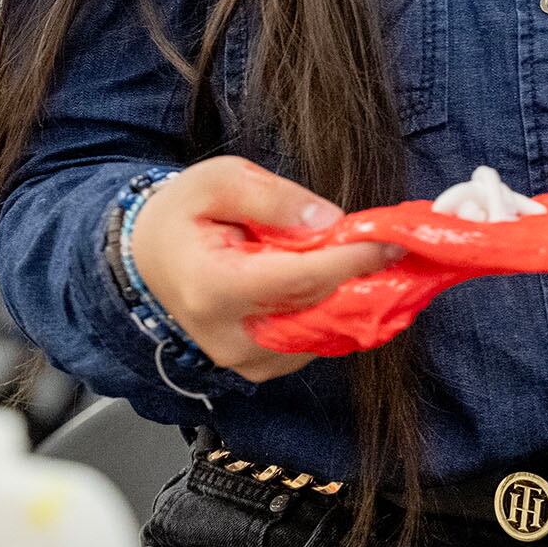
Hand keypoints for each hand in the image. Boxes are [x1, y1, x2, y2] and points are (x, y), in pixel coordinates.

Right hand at [130, 157, 400, 382]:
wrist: (150, 257)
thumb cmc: (185, 213)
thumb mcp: (222, 179)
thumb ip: (275, 197)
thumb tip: (330, 222)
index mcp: (214, 286)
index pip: (298, 280)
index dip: (351, 261)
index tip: (392, 241)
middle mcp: (229, 335)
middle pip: (316, 311)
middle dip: (362, 280)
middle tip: (397, 249)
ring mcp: (244, 359)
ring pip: (321, 333)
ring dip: (354, 297)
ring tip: (373, 260)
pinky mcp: (258, 367)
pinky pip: (313, 343)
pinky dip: (335, 313)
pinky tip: (345, 282)